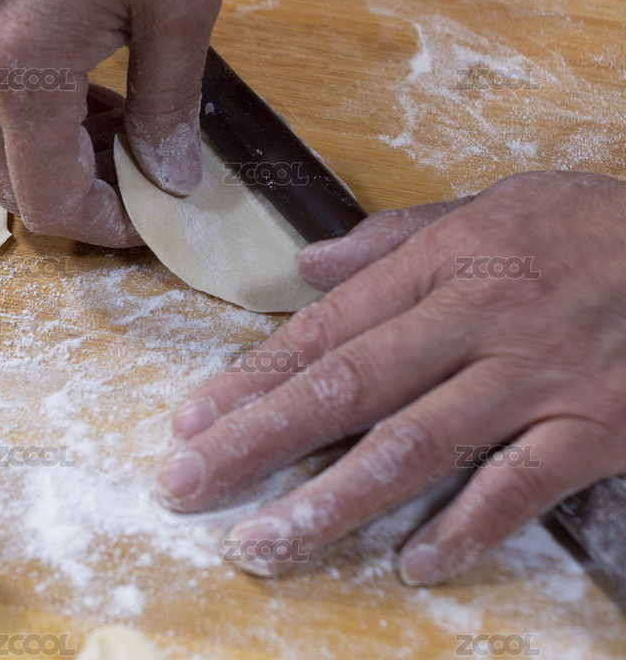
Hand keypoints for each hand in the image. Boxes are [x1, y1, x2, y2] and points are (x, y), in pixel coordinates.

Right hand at [0, 0, 225, 246]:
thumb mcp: (182, 7)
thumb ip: (169, 107)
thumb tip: (170, 179)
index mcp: (22, 65)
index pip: (47, 194)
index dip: (103, 225)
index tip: (154, 219)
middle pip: (7, 182)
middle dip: (76, 199)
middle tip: (141, 189)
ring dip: (58, 161)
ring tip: (128, 139)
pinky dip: (42, 122)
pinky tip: (97, 99)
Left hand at [157, 171, 625, 584]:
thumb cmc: (598, 226)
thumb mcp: (495, 204)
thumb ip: (395, 238)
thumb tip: (307, 268)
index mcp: (445, 263)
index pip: (325, 330)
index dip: (251, 381)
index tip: (190, 423)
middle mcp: (479, 320)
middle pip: (347, 389)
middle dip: (256, 443)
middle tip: (185, 486)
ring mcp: (538, 378)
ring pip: (415, 447)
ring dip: (331, 501)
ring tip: (265, 542)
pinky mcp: (599, 428)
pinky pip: (520, 488)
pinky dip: (465, 529)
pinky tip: (412, 565)